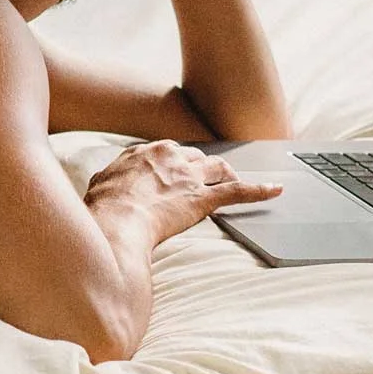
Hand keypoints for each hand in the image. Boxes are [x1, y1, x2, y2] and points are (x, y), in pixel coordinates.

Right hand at [85, 138, 279, 250]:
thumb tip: (102, 187)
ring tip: (234, 181)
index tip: (175, 171)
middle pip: (196, 158)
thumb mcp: (97, 186)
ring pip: (218, 169)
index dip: (174, 164)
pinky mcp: (204, 198)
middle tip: (205, 179)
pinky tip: (275, 190)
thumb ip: (107, 182)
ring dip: (227, 175)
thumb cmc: (103, 209)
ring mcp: (189, 177)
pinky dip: (259, 191)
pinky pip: (238, 191)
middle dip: (202, 168)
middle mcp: (171, 158)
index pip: (168, 152)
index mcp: (145, 152)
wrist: (117, 221)